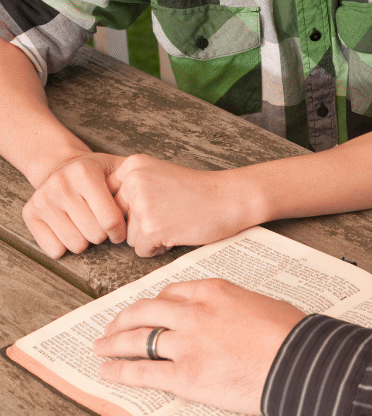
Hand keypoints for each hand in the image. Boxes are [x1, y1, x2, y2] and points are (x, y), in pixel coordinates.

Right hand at [23, 152, 126, 257]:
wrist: (60, 165)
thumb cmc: (96, 172)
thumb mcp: (117, 167)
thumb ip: (134, 181)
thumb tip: (150, 204)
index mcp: (84, 172)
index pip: (110, 220)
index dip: (120, 231)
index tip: (121, 229)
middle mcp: (60, 184)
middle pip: (94, 235)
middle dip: (104, 235)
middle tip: (103, 226)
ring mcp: (42, 200)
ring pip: (76, 245)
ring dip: (86, 241)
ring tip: (87, 225)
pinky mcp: (30, 214)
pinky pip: (54, 250)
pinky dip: (65, 246)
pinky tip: (70, 229)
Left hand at [94, 279, 304, 414]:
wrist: (299, 361)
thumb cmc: (290, 333)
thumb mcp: (260, 303)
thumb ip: (234, 307)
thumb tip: (228, 319)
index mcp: (213, 291)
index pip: (172, 292)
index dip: (154, 303)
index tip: (146, 310)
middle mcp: (194, 312)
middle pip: (146, 310)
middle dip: (124, 319)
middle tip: (111, 327)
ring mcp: (187, 343)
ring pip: (139, 338)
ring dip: (114, 343)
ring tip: (100, 347)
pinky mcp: (186, 376)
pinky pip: (143, 371)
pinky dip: (120, 371)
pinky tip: (107, 371)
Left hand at [106, 155, 257, 256]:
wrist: (229, 198)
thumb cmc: (198, 191)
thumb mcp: (158, 174)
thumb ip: (130, 186)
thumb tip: (98, 211)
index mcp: (133, 165)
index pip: (107, 197)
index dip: (125, 210)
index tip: (148, 208)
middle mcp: (133, 181)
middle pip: (116, 218)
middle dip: (137, 224)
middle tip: (166, 214)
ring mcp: (142, 204)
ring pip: (128, 237)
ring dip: (149, 236)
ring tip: (174, 221)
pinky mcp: (151, 227)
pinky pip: (141, 250)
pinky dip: (158, 248)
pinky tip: (177, 232)